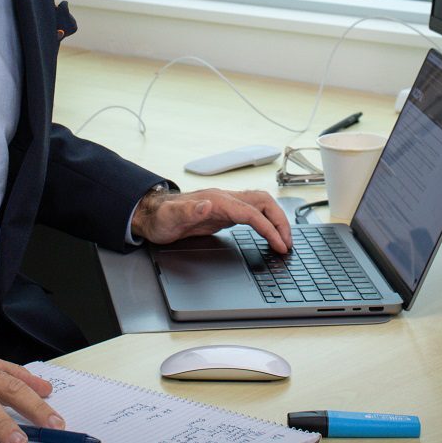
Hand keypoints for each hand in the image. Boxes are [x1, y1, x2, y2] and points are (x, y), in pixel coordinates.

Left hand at [132, 187, 292, 253]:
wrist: (153, 216)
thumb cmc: (160, 218)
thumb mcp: (170, 218)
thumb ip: (188, 211)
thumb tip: (206, 205)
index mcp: (216, 200)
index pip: (251, 212)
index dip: (268, 228)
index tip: (279, 244)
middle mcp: (225, 199)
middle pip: (263, 203)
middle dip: (280, 221)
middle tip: (288, 243)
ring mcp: (226, 204)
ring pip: (261, 205)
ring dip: (276, 220)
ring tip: (284, 240)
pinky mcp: (225, 213)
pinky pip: (253, 214)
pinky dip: (266, 222)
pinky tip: (269, 234)